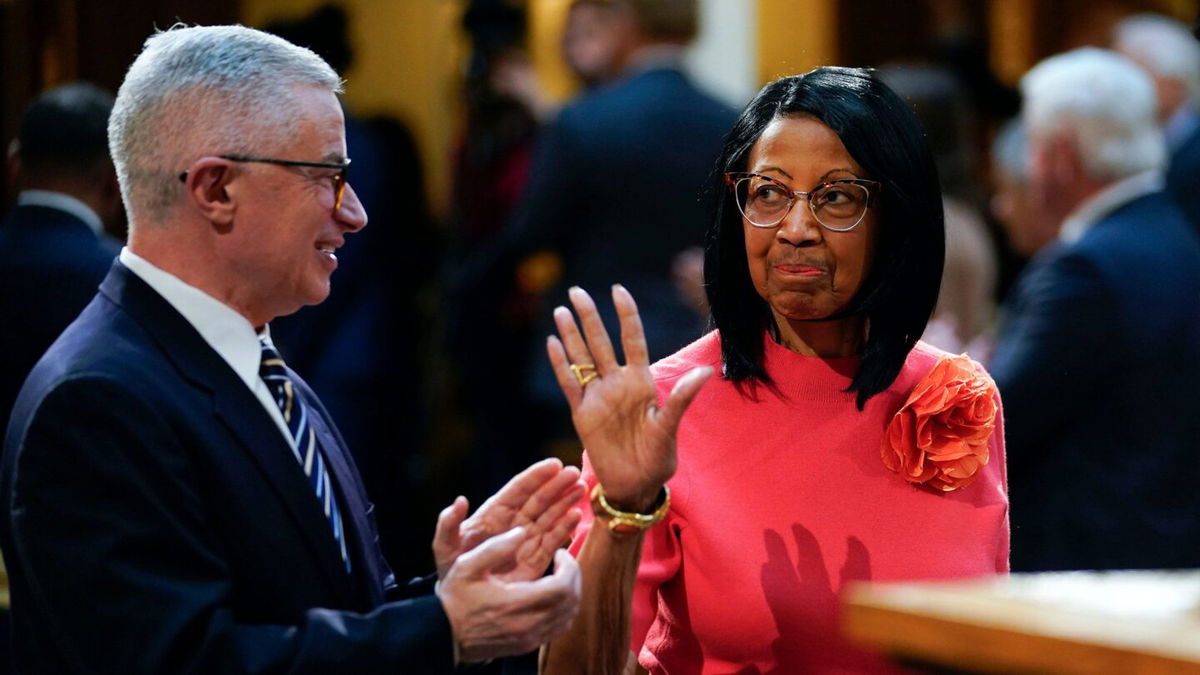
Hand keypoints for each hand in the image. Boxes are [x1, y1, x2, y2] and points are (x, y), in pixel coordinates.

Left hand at [433, 458, 584, 580]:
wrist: (463, 600)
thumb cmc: (452, 570)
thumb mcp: (445, 547)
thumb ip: (448, 524)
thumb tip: (459, 501)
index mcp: (494, 514)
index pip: (518, 490)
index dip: (536, 476)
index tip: (554, 464)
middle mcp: (513, 523)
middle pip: (539, 499)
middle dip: (557, 486)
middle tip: (575, 474)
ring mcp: (526, 539)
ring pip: (549, 515)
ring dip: (565, 501)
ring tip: (581, 488)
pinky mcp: (536, 558)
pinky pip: (553, 539)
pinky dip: (565, 527)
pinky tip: (576, 515)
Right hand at [437, 527, 581, 661]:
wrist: (444, 635)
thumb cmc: (455, 599)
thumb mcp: (467, 566)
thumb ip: (495, 548)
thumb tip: (521, 531)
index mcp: (516, 603)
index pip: (562, 587)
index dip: (569, 566)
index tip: (561, 552)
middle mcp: (528, 624)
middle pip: (571, 601)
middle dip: (574, 576)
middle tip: (565, 561)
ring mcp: (530, 638)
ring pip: (569, 616)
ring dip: (572, 593)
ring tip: (561, 575)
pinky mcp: (528, 645)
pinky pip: (559, 629)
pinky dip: (565, 611)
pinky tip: (554, 596)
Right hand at [546, 286, 711, 510]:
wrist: (635, 485)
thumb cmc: (658, 459)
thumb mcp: (670, 428)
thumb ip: (682, 399)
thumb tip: (706, 373)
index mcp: (640, 382)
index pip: (632, 340)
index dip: (625, 315)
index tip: (618, 290)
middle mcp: (617, 384)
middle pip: (600, 342)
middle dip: (589, 316)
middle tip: (577, 290)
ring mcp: (597, 397)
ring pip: (581, 358)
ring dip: (571, 335)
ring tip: (561, 310)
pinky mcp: (581, 413)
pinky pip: (569, 384)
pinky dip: (560, 364)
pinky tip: (552, 343)